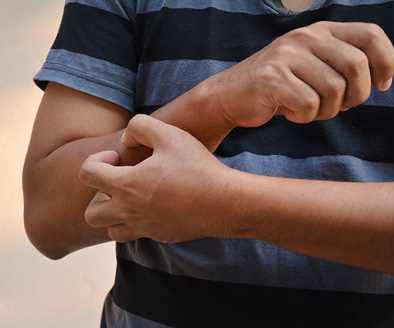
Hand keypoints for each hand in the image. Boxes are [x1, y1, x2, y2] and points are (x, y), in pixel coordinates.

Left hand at [79, 115, 233, 243]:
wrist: (225, 202)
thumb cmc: (197, 166)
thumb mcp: (170, 134)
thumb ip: (140, 126)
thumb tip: (124, 139)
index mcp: (127, 185)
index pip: (86, 174)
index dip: (96, 160)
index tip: (117, 158)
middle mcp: (131, 211)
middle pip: (91, 214)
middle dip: (98, 195)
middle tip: (119, 182)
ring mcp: (146, 227)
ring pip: (111, 230)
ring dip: (114, 214)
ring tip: (133, 198)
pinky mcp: (162, 235)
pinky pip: (138, 233)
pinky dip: (137, 221)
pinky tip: (157, 205)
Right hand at [210, 21, 393, 126]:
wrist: (230, 95)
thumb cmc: (276, 87)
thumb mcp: (310, 66)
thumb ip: (339, 64)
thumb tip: (379, 79)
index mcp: (319, 31)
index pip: (370, 35)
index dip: (386, 61)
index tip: (383, 85)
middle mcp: (304, 38)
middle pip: (356, 66)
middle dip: (356, 96)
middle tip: (339, 107)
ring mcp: (286, 57)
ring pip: (334, 90)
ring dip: (326, 111)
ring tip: (308, 110)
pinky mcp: (272, 78)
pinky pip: (309, 105)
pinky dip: (305, 117)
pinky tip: (291, 113)